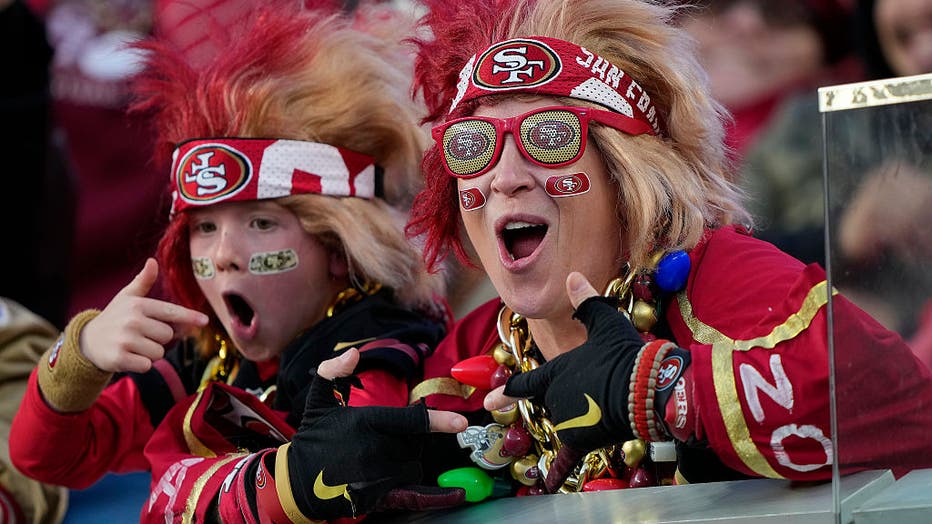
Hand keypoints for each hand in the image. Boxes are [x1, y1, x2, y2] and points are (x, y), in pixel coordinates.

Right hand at [80, 258, 208, 372]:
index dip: (189, 317)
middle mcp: (132, 321)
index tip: (205, 321)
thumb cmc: (114, 318)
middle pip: (167, 335)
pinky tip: (128, 356)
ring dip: (150, 353)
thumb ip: (143, 282)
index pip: (170, 311)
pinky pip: (147, 365)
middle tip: (140, 335)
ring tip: (133, 346)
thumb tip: (153, 261)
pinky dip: (141, 364)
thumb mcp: (126, 298)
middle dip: (158, 338)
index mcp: (138, 305)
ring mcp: (125, 340)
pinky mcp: (119, 358)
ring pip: (159, 352)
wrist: (87, 341)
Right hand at [285, 349, 466, 519]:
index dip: (437, 421)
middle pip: (415, 445)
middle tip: (385, 441)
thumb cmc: (314, 438)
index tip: (460, 422)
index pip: (409, 421)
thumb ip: (333, 372)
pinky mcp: (375, 498)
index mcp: (365, 423)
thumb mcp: (318, 401)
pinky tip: (456, 495)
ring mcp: (375, 477)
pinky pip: (413, 495)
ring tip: (381, 459)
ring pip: (413, 466)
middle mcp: (373, 450)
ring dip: (407, 461)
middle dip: (409, 441)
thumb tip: (353, 353)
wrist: (294, 482)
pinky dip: (436, 497)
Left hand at [484, 272, 659, 491]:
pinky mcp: (582, 439)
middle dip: (572, 401)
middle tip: (599, 392)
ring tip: (610, 405)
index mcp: (554, 373)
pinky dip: (556, 471)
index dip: (506, 392)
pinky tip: (548, 482)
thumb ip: (585, 301)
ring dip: (583, 420)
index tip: (489, 401)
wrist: (645, 386)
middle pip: (554, 405)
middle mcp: (554, 398)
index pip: (525, 384)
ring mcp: (566, 420)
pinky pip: (566, 458)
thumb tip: (573, 275)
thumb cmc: (624, 353)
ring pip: (568, 424)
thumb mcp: (604, 321)